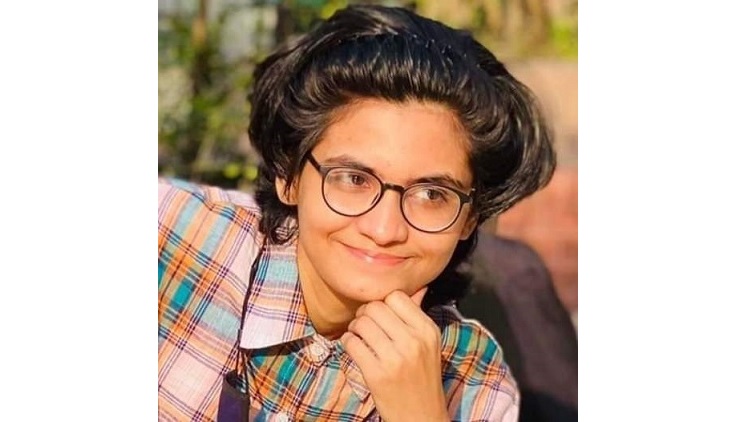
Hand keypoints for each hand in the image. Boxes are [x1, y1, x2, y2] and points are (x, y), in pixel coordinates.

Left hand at [341, 288, 449, 421]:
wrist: (422, 416)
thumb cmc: (423, 378)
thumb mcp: (429, 345)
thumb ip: (418, 316)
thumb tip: (419, 287)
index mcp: (428, 330)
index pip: (396, 296)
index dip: (383, 302)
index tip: (380, 314)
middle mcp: (414, 341)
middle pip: (375, 307)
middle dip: (364, 314)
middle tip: (364, 325)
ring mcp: (395, 358)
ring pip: (361, 323)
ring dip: (354, 328)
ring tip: (359, 336)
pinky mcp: (377, 374)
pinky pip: (352, 343)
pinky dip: (348, 343)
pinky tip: (355, 349)